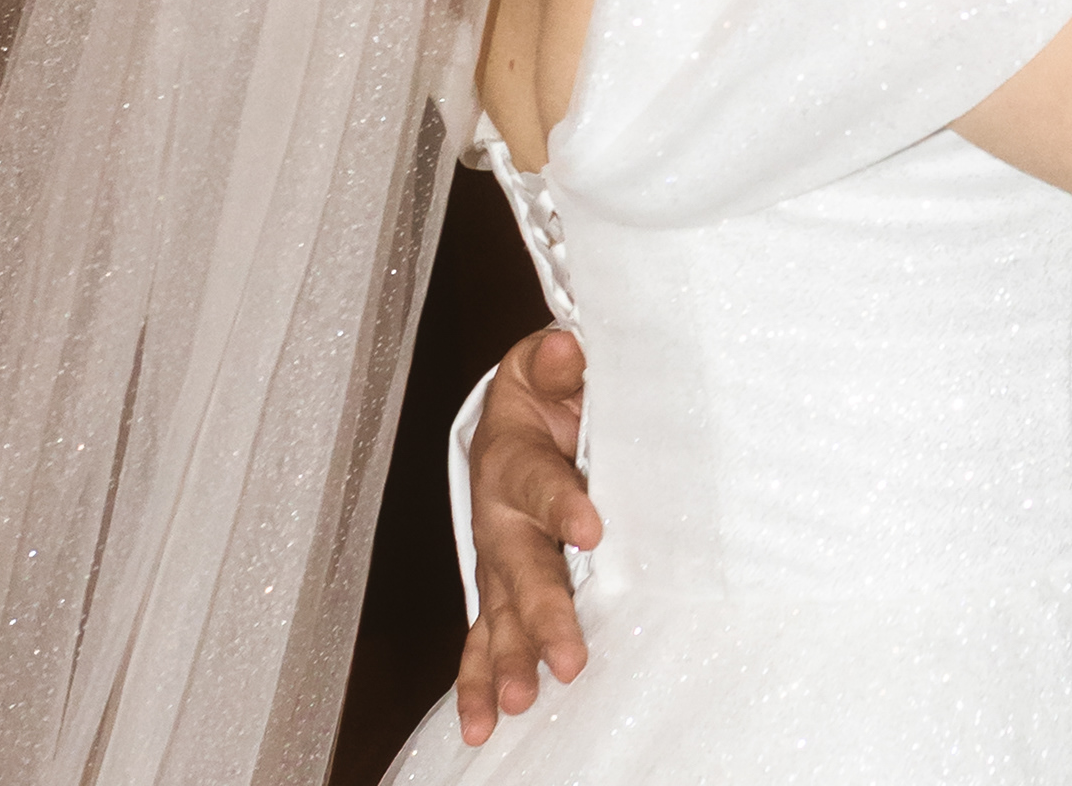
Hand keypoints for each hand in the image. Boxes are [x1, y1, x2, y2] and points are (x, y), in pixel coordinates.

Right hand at [454, 327, 600, 745]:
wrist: (522, 411)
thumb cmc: (549, 389)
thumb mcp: (553, 364)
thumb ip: (561, 363)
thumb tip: (565, 347)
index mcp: (514, 456)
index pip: (539, 482)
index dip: (562, 504)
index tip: (592, 529)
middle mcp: (498, 516)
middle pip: (519, 567)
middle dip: (542, 612)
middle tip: (566, 657)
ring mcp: (497, 558)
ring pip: (499, 613)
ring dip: (509, 658)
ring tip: (520, 700)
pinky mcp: (499, 588)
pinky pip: (483, 638)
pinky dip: (479, 682)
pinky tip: (481, 724)